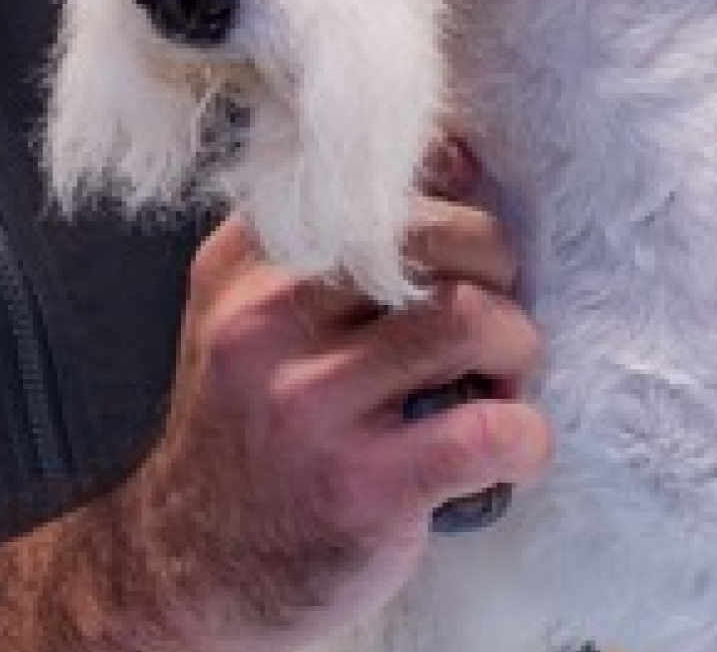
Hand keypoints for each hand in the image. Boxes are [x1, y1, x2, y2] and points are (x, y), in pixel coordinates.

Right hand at [108, 153, 546, 649]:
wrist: (185, 570)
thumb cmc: (251, 427)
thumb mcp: (262, 312)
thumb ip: (348, 235)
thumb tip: (460, 152)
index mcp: (247, 262)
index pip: (377, 184)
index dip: (453, 205)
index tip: (470, 250)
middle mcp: (266, 323)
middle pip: (437, 237)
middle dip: (497, 266)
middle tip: (497, 311)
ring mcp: (310, 405)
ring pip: (470, 318)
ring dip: (518, 344)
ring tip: (504, 375)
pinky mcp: (361, 487)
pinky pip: (485, 430)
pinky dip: (525, 434)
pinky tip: (511, 446)